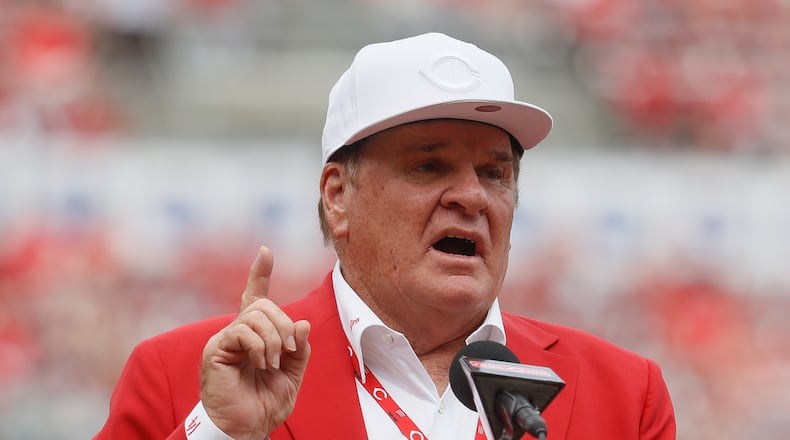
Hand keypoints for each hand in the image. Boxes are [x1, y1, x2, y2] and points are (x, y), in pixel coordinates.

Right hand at [200, 246, 310, 438]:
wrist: (246, 428)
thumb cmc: (264, 404)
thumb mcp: (293, 375)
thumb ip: (299, 349)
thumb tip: (302, 323)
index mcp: (255, 336)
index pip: (256, 297)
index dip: (260, 274)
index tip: (266, 252)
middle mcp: (237, 333)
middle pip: (264, 306)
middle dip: (284, 325)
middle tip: (289, 352)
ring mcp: (225, 340)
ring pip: (255, 316)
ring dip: (274, 339)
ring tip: (272, 363)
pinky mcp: (216, 349)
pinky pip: (242, 331)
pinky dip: (259, 346)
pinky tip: (260, 364)